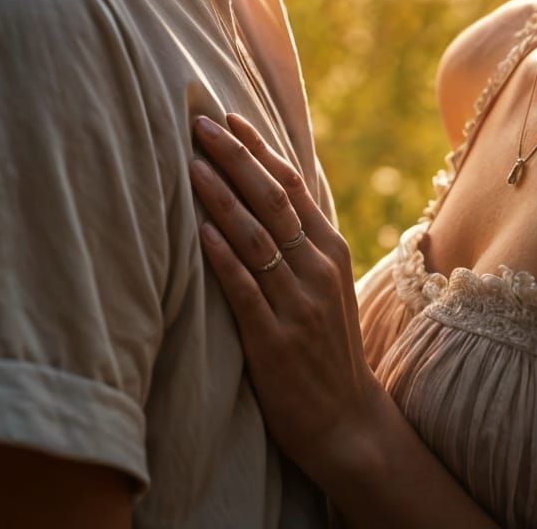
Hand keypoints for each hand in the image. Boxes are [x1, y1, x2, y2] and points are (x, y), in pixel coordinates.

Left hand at [190, 114, 389, 487]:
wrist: (345, 420)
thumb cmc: (324, 345)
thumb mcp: (324, 283)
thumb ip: (299, 239)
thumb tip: (263, 189)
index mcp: (329, 248)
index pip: (291, 182)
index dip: (258, 147)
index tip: (227, 116)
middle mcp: (317, 268)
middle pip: (272, 198)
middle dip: (235, 157)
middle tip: (200, 124)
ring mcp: (298, 304)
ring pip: (257, 237)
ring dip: (222, 197)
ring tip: (191, 165)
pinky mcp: (274, 341)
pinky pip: (245, 290)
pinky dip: (222, 257)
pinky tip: (200, 232)